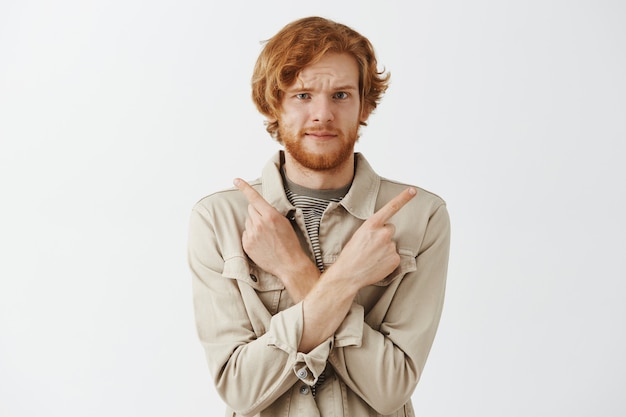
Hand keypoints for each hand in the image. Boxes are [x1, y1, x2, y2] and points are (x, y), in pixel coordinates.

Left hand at [234, 178, 318, 298]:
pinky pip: (245, 233)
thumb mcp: (284, 222)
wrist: (289, 264)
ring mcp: (252, 234)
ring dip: (254, 225)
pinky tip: (261, 243)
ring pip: (248, 221)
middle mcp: (259, 223)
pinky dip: (251, 236)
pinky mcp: (247, 244)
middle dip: (257, 212)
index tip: (236, 180)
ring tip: (266, 236)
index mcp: (270, 215)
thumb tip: (260, 207)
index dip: (244, 187)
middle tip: (267, 223)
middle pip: (250, 209)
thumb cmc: (290, 243)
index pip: (254, 198)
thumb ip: (271, 213)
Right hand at [329, 187, 416, 289]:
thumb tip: (383, 231)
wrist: (348, 274)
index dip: (403, 198)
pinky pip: (394, 256)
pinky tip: (377, 264)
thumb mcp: (358, 235)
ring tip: (372, 257)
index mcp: (372, 224)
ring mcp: (391, 246)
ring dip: (385, 249)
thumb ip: (372, 229)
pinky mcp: (395, 259)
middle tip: (371, 246)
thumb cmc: (350, 255)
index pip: (391, 208)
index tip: (413, 190)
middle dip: (384, 235)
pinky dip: (388, 260)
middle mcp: (383, 233)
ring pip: (391, 244)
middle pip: (390, 229)